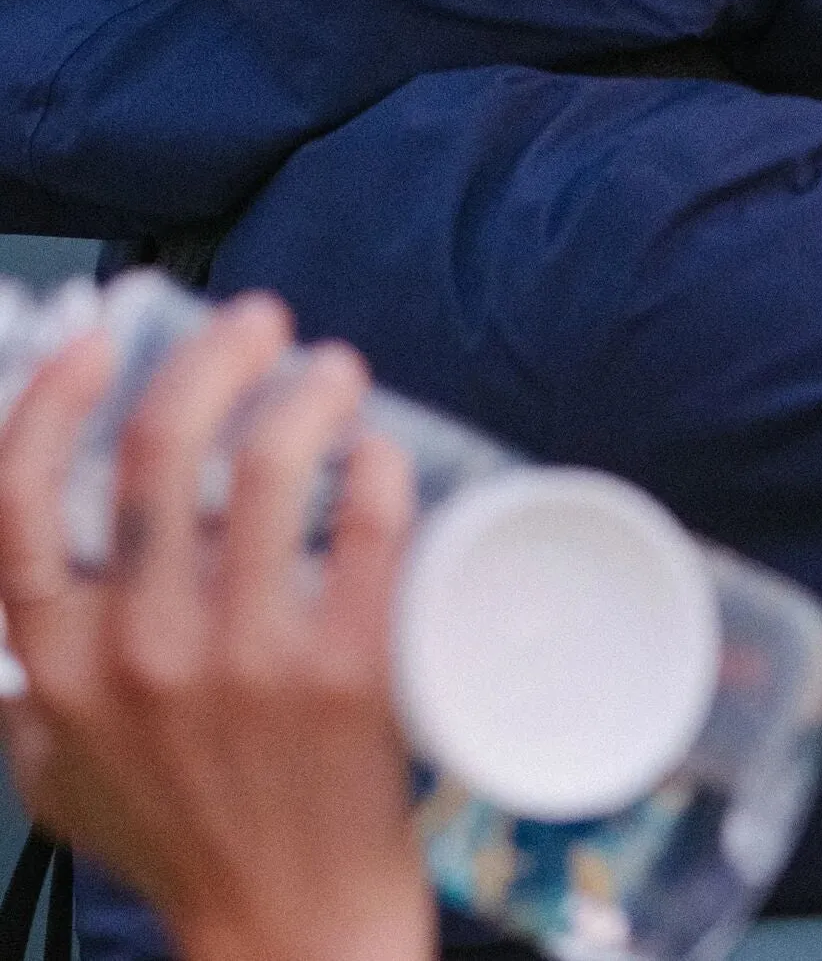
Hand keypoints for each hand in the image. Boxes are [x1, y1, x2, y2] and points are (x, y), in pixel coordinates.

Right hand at [0, 295, 431, 960]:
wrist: (283, 929)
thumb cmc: (176, 835)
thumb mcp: (59, 762)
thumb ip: (34, 671)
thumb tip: (34, 564)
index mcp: (58, 661)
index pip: (21, 498)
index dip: (54, 398)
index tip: (101, 341)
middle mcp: (140, 650)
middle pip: (165, 444)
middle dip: (219, 352)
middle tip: (264, 324)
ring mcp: (246, 660)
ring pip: (275, 462)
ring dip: (311, 387)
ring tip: (335, 372)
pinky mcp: (346, 671)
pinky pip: (364, 521)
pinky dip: (376, 461)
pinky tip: (382, 448)